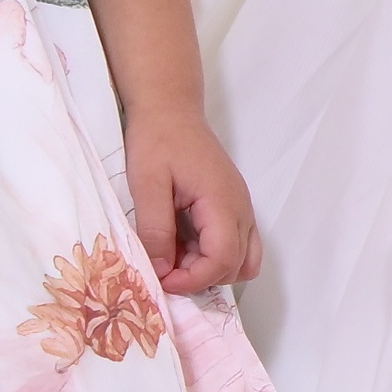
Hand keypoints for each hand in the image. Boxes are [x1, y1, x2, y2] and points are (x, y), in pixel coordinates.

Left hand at [126, 103, 260, 297]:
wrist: (171, 111)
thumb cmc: (157, 142)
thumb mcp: (147, 185)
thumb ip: (155, 230)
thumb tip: (160, 271)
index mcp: (221, 201)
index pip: (223, 259)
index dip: (193, 279)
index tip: (161, 279)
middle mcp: (240, 208)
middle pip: (238, 266)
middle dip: (200, 278)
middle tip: (164, 268)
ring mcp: (241, 208)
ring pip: (244, 260)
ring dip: (211, 270)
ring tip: (176, 258)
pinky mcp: (234, 207)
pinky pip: (238, 245)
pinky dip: (214, 257)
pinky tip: (184, 245)